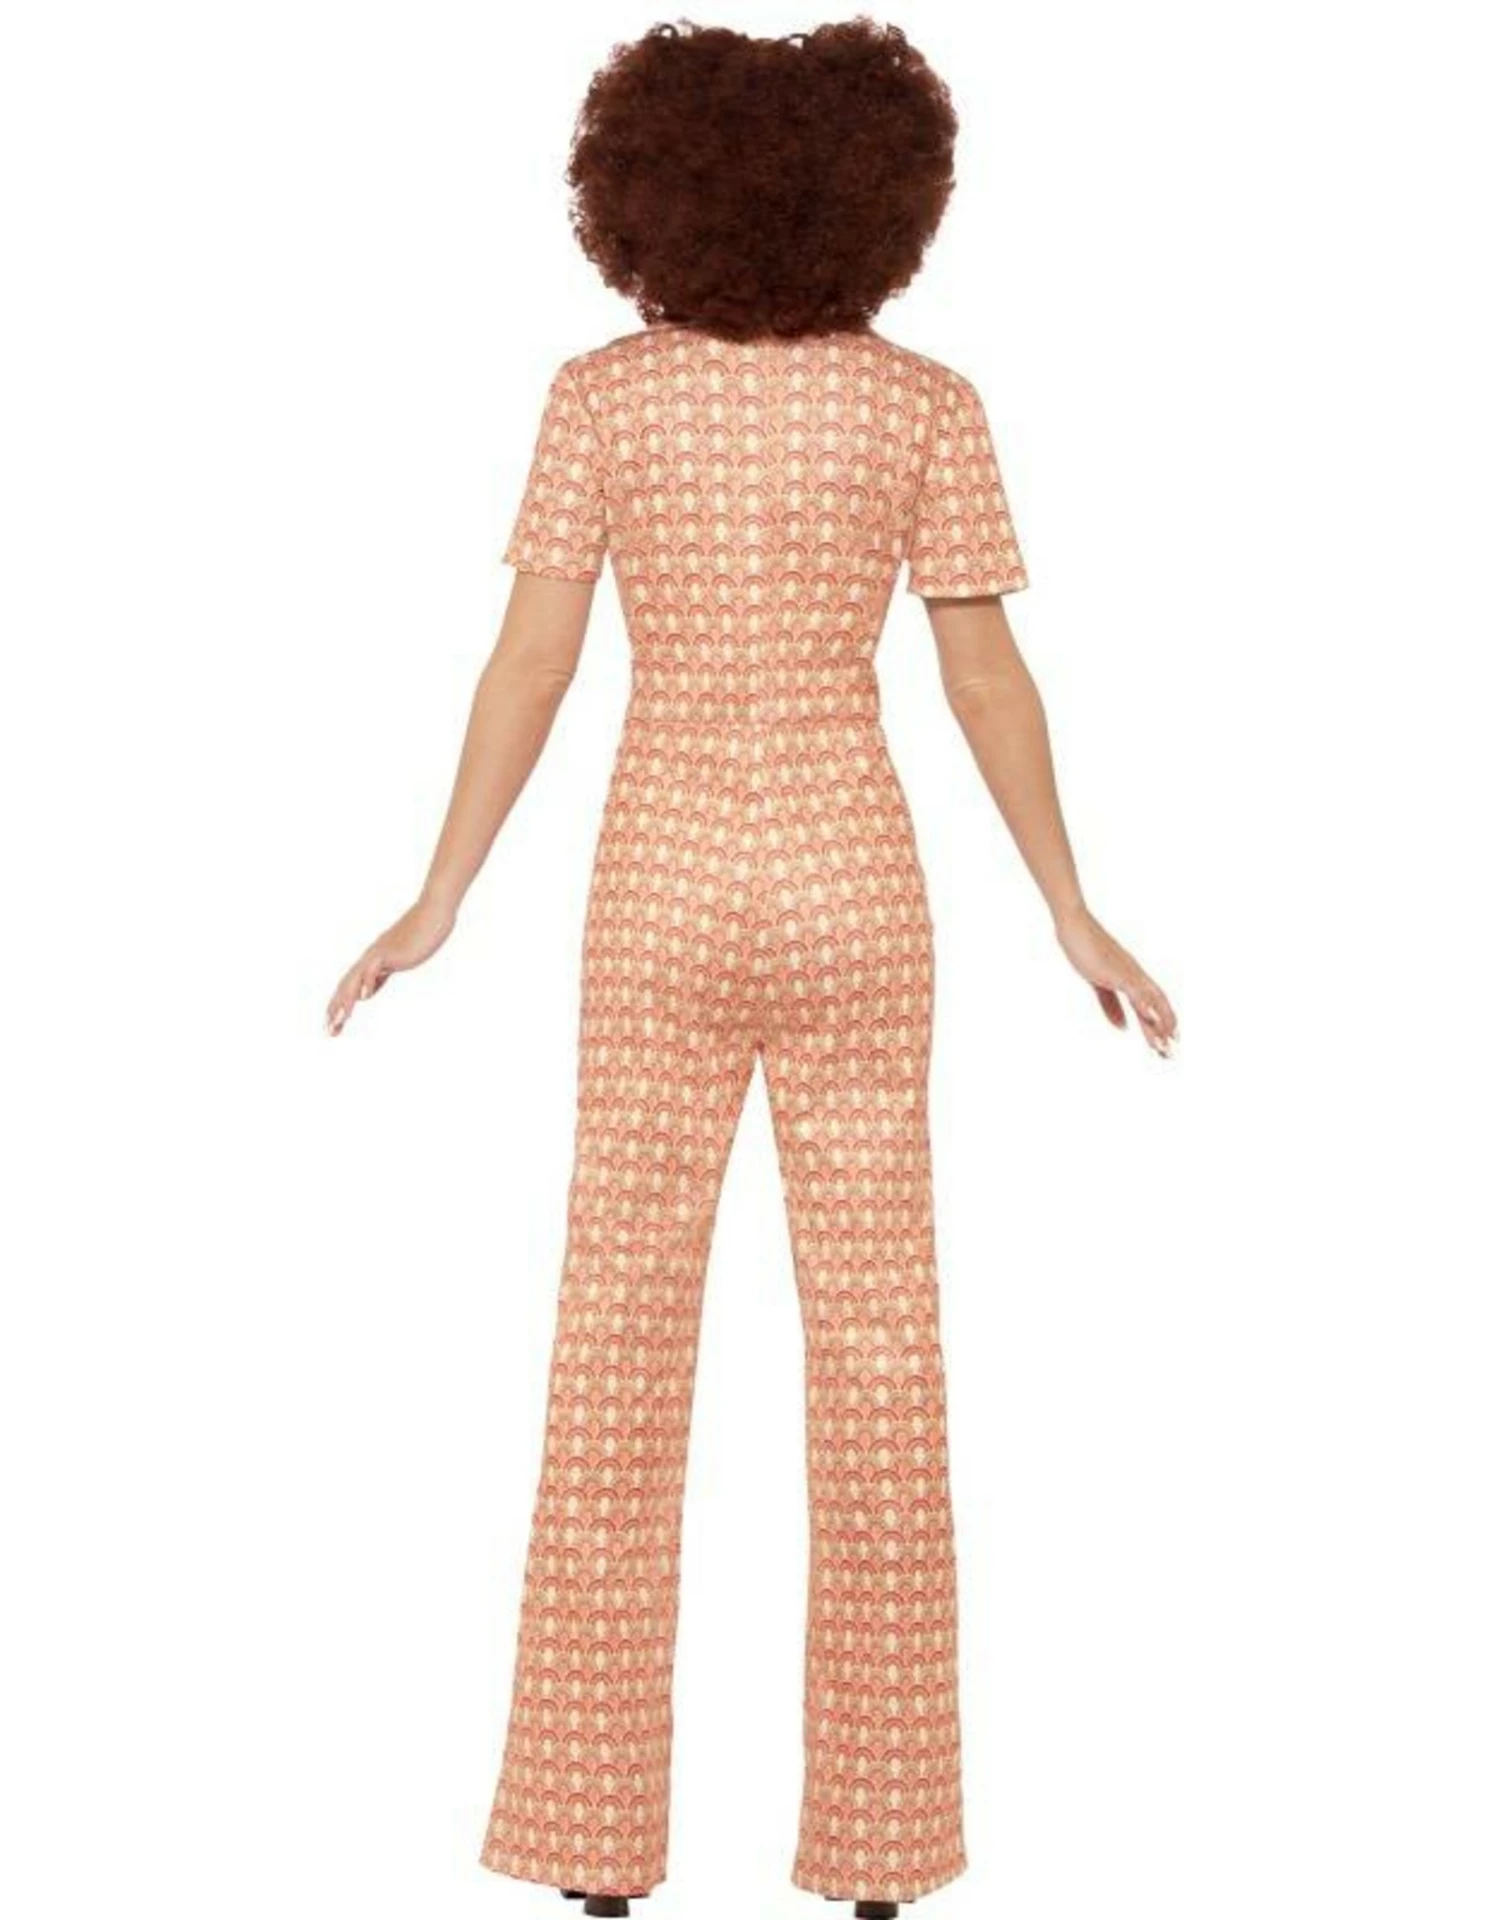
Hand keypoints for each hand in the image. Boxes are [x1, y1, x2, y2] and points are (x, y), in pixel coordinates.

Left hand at [325, 892, 457, 1035]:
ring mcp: (379, 954)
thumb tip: (366, 993)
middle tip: (329, 1032)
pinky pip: (374, 968)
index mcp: (370, 963)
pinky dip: (367, 982)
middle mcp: (370, 959)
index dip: (340, 1005)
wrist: (433, 914)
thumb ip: (380, 976)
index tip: (333, 1025)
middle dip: (336, 1009)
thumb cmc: (420, 935)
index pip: (349, 987)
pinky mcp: (390, 952)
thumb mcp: (396, 963)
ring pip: (354, 979)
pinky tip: (363, 998)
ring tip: (339, 1021)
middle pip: (346, 986)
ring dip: (345, 1001)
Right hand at [1052, 902, 1177, 1058]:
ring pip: (1151, 1003)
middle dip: (1165, 1031)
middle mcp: (1137, 977)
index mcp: (1133, 979)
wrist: (1075, 926)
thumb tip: (1124, 1028)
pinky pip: (1136, 993)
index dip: (1162, 1024)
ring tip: (1163, 1047)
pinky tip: (1153, 1021)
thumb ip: (1111, 1006)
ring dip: (1158, 1026)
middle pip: (1158, 1007)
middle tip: (1171, 1054)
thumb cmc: (1085, 950)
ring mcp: (1130, 974)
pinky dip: (1146, 1007)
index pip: (1153, 1005)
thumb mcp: (1098, 984)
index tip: (1168, 1043)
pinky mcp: (1119, 973)